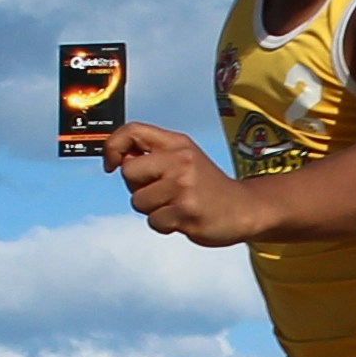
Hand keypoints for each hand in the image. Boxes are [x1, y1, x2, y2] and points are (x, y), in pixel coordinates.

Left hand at [101, 123, 253, 245]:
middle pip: (128, 171)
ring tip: (175, 206)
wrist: (244, 209)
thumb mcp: (185, 157)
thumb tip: (118, 159)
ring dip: (152, 209)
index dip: (112, 147)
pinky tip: (182, 219)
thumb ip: (153, 155)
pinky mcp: (186, 212)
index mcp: (177, 143)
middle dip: (136, 187)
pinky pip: (153, 221)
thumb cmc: (208, 186)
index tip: (111, 164)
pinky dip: (164, 225)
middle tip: (161, 192)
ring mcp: (183, 186)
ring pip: (138, 201)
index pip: (131, 131)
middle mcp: (180, 160)